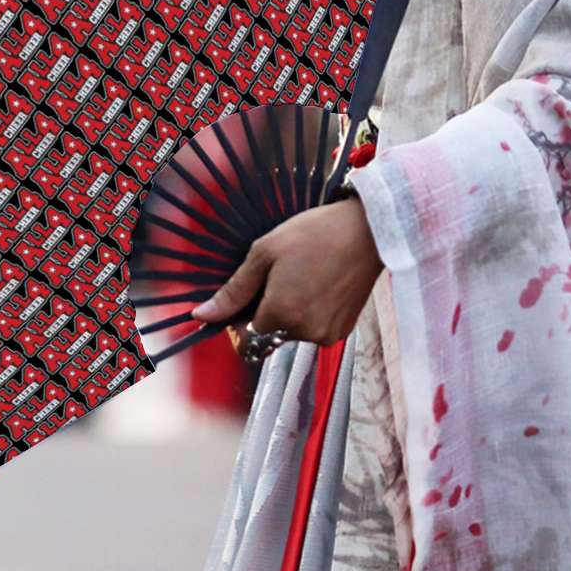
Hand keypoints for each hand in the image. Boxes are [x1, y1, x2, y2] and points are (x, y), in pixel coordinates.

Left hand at [190, 194, 383, 356]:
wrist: (368, 231)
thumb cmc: (314, 234)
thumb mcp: (265, 253)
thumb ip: (234, 290)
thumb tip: (202, 316)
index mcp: (281, 314)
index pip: (244, 339)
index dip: (238, 321)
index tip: (245, 297)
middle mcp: (304, 333)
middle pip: (267, 335)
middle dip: (264, 312)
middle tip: (276, 276)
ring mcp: (326, 335)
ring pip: (289, 333)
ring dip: (287, 312)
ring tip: (301, 275)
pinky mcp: (342, 331)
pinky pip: (312, 329)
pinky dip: (308, 313)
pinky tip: (318, 284)